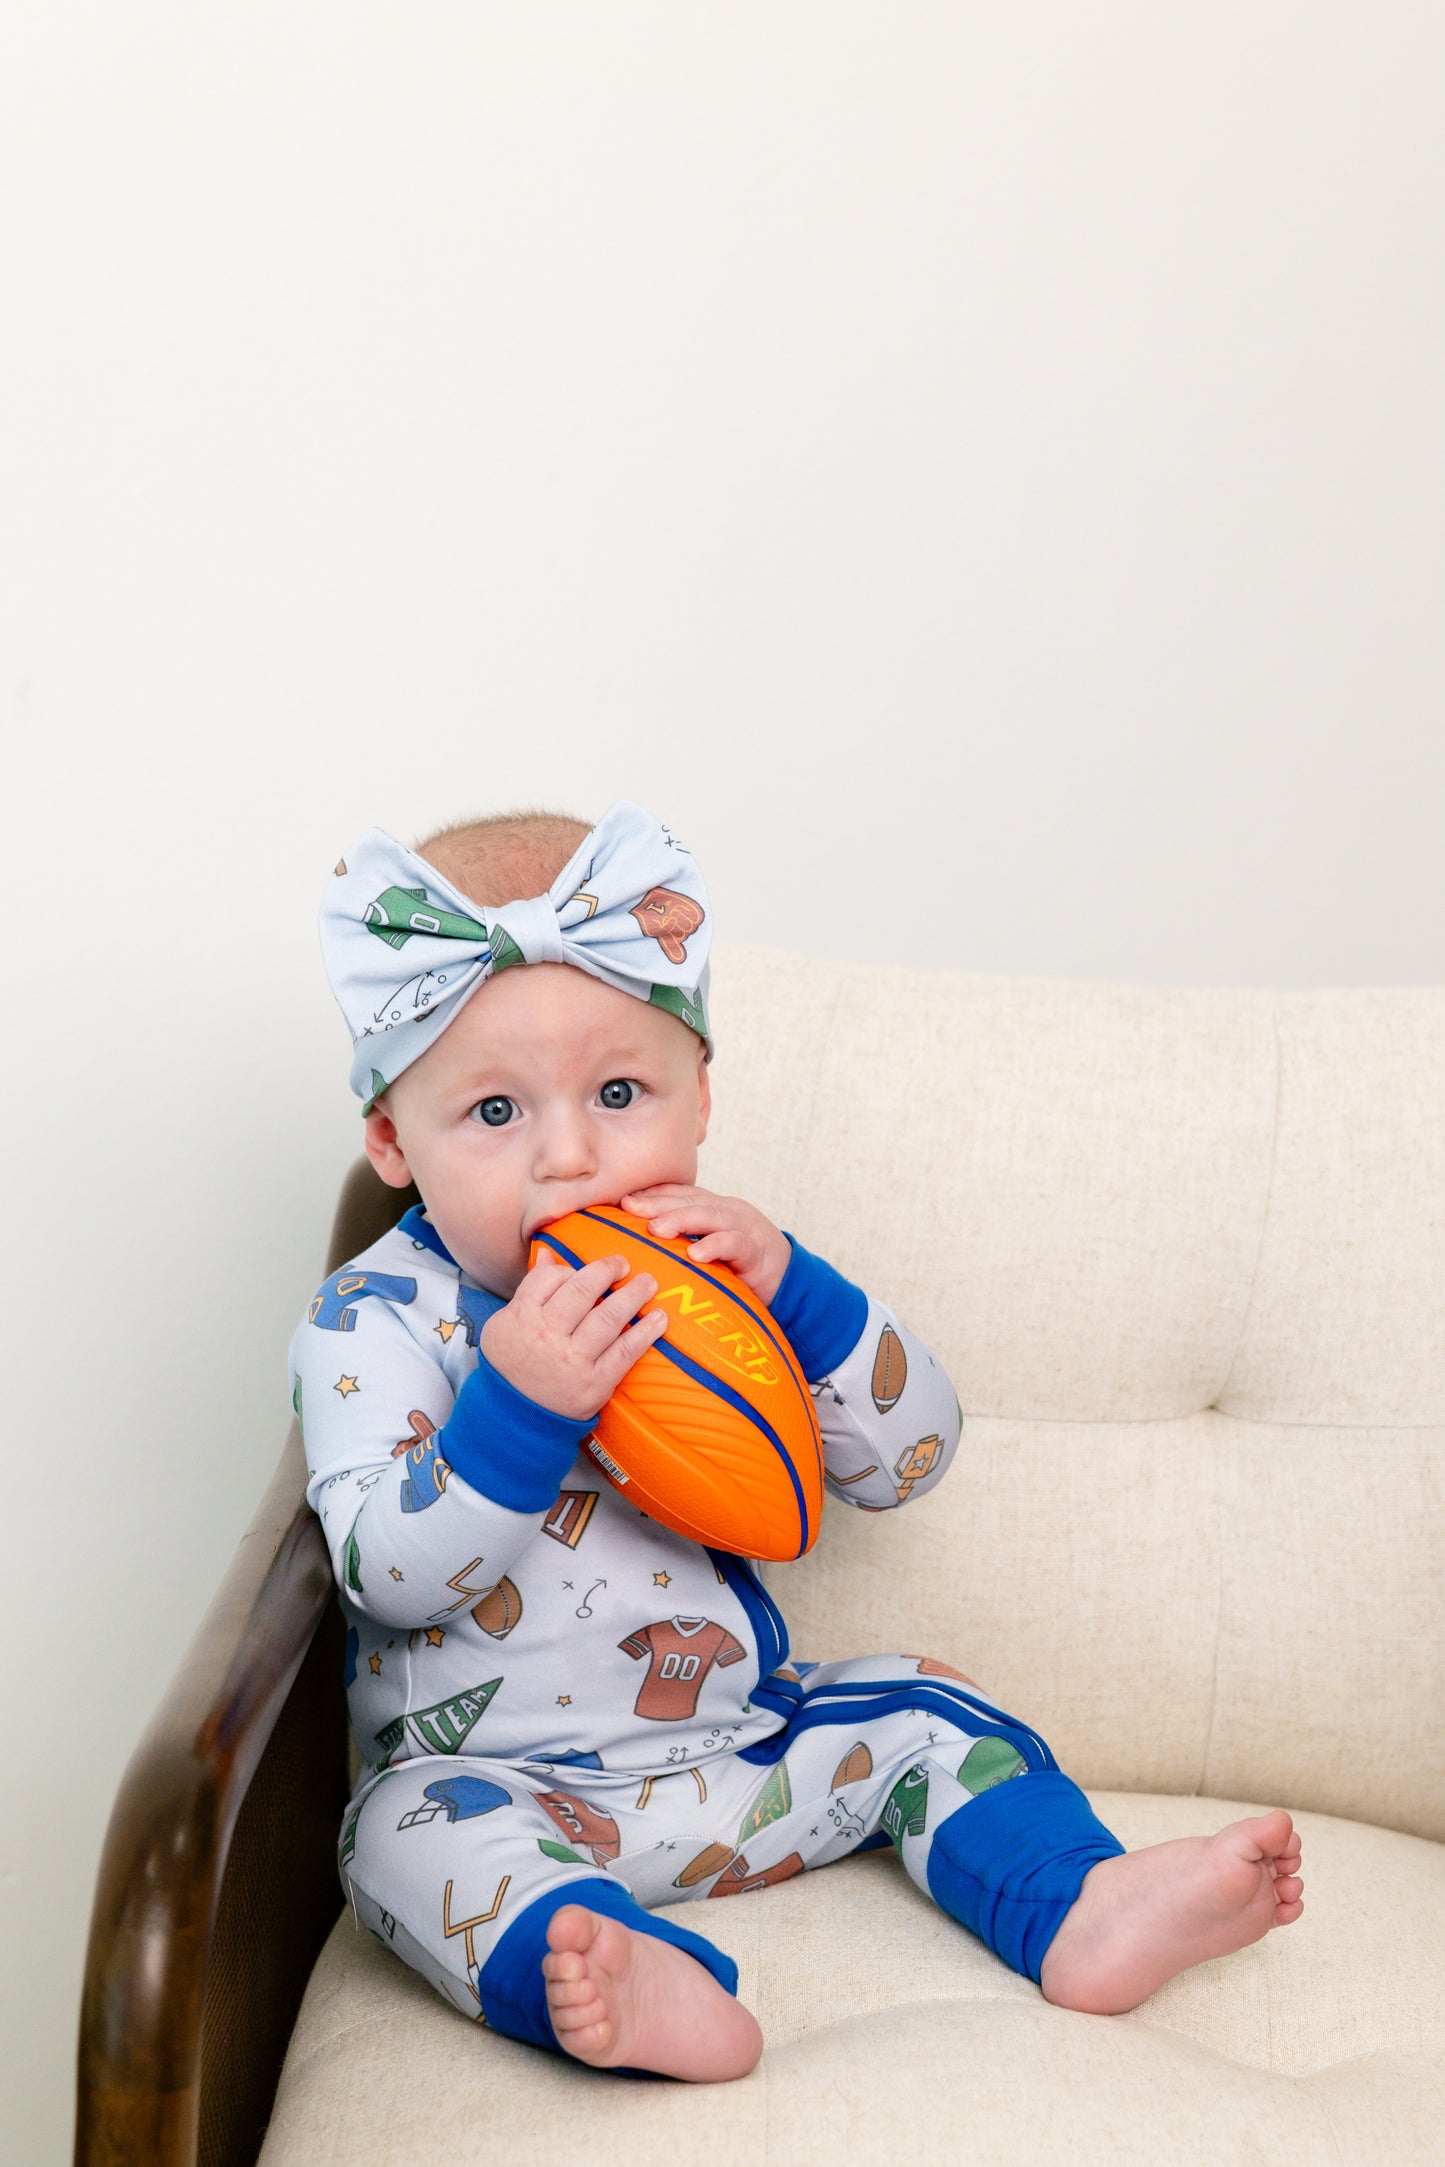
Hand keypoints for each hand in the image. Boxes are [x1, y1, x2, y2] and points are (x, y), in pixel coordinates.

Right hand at [478, 1252, 667, 1420]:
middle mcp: (546, 1336)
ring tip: (648, 1283)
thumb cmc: (512, 1363)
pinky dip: (645, 1333)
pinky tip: (658, 1319)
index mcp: (521, 1317)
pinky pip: (624, 1352)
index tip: (586, 1271)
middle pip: (583, 1292)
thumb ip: (530, 1289)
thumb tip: (550, 1253)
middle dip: (607, 1271)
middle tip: (624, 1264)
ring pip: (608, 1317)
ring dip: (633, 1295)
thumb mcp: (506, 1324)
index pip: (550, 1278)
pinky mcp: (594, 1384)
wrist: (514, 1417)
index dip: (570, 1269)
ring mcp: (572, 1361)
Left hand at [619, 1184, 792, 1307]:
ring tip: (657, 1229)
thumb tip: (639, 1244)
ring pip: (711, 1215)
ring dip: (682, 1219)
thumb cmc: (739, 1268)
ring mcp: (744, 1228)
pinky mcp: (757, 1252)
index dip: (652, 1194)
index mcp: (714, 1207)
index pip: (679, 1194)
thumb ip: (682, 1241)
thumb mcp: (708, 1249)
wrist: (789, 1282)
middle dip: (658, 1202)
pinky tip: (695, 1254)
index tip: (621, 1199)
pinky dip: (715, 1246)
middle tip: (629, 1207)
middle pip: (690, 1200)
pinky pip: (736, 1244)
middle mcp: (728, 1211)